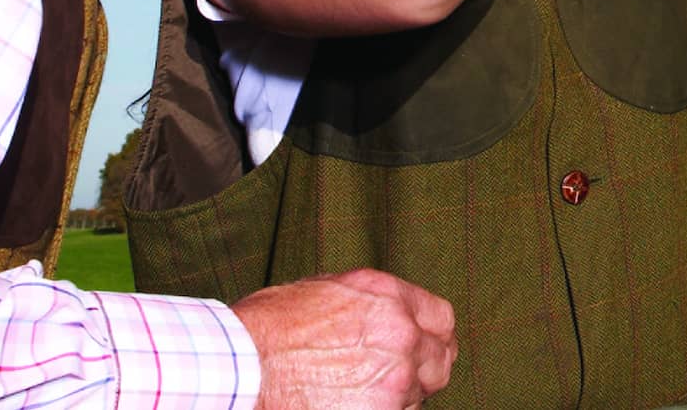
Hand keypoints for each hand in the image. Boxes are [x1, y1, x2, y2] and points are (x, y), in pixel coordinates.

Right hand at [234, 269, 456, 408]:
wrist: (244, 365)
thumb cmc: (273, 326)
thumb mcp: (331, 288)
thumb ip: (373, 302)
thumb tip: (389, 314)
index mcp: (390, 299)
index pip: (442, 319)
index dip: (433, 335)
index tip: (424, 346)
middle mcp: (401, 337)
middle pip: (440, 363)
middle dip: (423, 370)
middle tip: (400, 377)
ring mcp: (392, 383)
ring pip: (417, 398)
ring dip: (399, 398)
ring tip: (361, 393)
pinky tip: (351, 406)